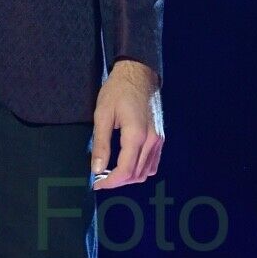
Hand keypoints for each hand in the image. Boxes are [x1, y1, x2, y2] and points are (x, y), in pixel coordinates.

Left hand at [91, 60, 163, 189]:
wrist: (138, 73)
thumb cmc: (118, 90)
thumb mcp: (103, 115)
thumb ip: (100, 144)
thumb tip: (96, 169)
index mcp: (136, 135)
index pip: (125, 171)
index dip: (110, 182)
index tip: (96, 183)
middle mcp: (151, 141)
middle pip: (136, 175)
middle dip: (117, 181)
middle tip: (100, 178)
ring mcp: (158, 140)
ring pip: (147, 172)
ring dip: (129, 177)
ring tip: (111, 172)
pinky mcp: (160, 137)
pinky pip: (152, 163)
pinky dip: (140, 169)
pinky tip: (126, 163)